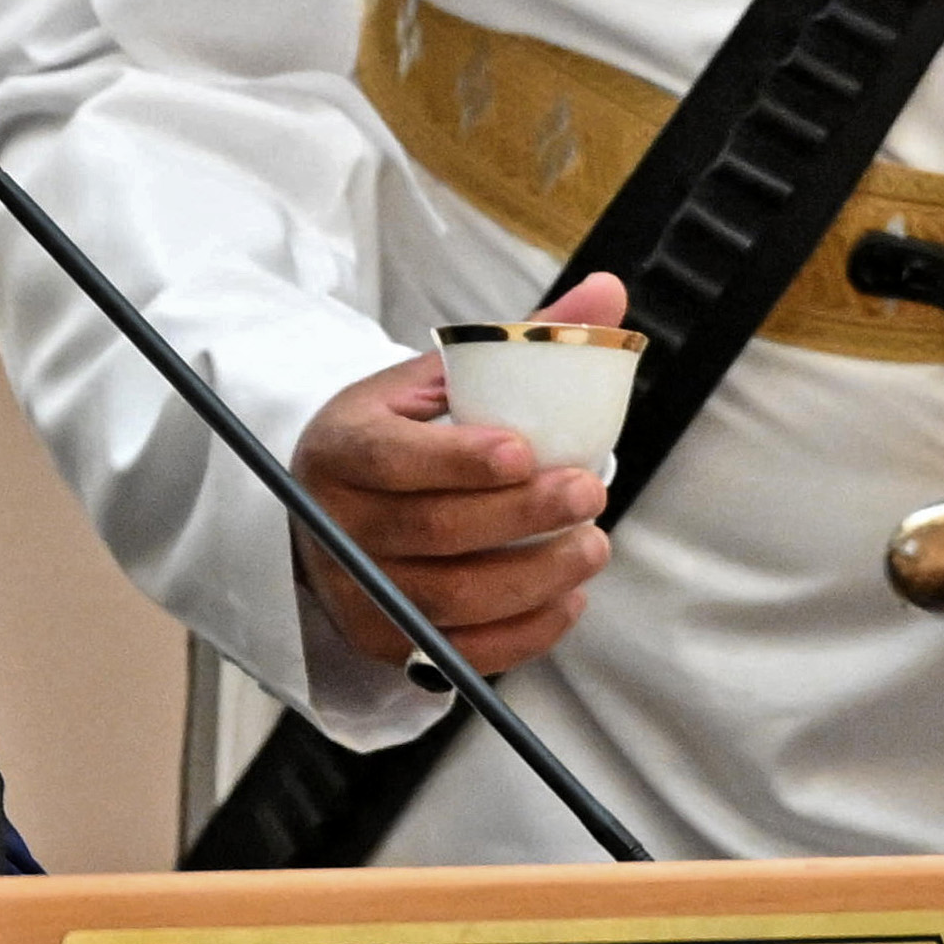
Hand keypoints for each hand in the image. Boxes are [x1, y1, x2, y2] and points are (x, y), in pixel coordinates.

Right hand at [290, 272, 622, 677]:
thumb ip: (522, 340)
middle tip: (588, 494)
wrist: (335, 504)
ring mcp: (357, 589)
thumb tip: (608, 293)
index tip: (524, 451)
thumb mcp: (437, 378)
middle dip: (520, 517)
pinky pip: (461, 650)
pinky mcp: (384, 640)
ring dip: (536, 577)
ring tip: (592, 544)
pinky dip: (524, 631)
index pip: (391, 459)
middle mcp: (336, 522)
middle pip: (432, 531)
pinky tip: (568, 597)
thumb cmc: (400, 435)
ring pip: (452, 598)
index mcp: (341, 445)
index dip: (457, 460)